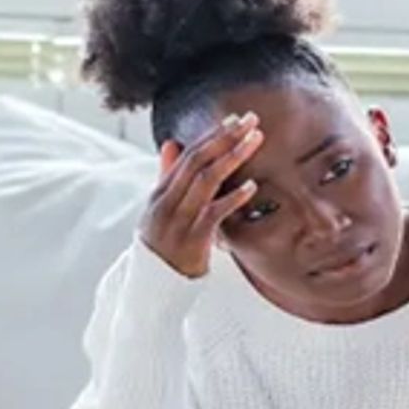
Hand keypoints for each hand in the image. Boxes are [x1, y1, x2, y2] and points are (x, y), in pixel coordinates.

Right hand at [141, 112, 262, 277]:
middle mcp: (166, 203)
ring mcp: (178, 221)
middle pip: (197, 161)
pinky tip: (251, 186)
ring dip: (233, 157)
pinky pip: (214, 214)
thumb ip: (169, 178)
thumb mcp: (162, 211)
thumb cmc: (164, 246)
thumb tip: (171, 143)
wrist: (153, 289)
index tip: (234, 120)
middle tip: (251, 120)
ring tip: (255, 140)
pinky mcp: (192, 241)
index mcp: (159, 194)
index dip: (212, 136)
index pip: (187, 156)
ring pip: (206, 181)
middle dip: (225, 137)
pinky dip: (233, 198)